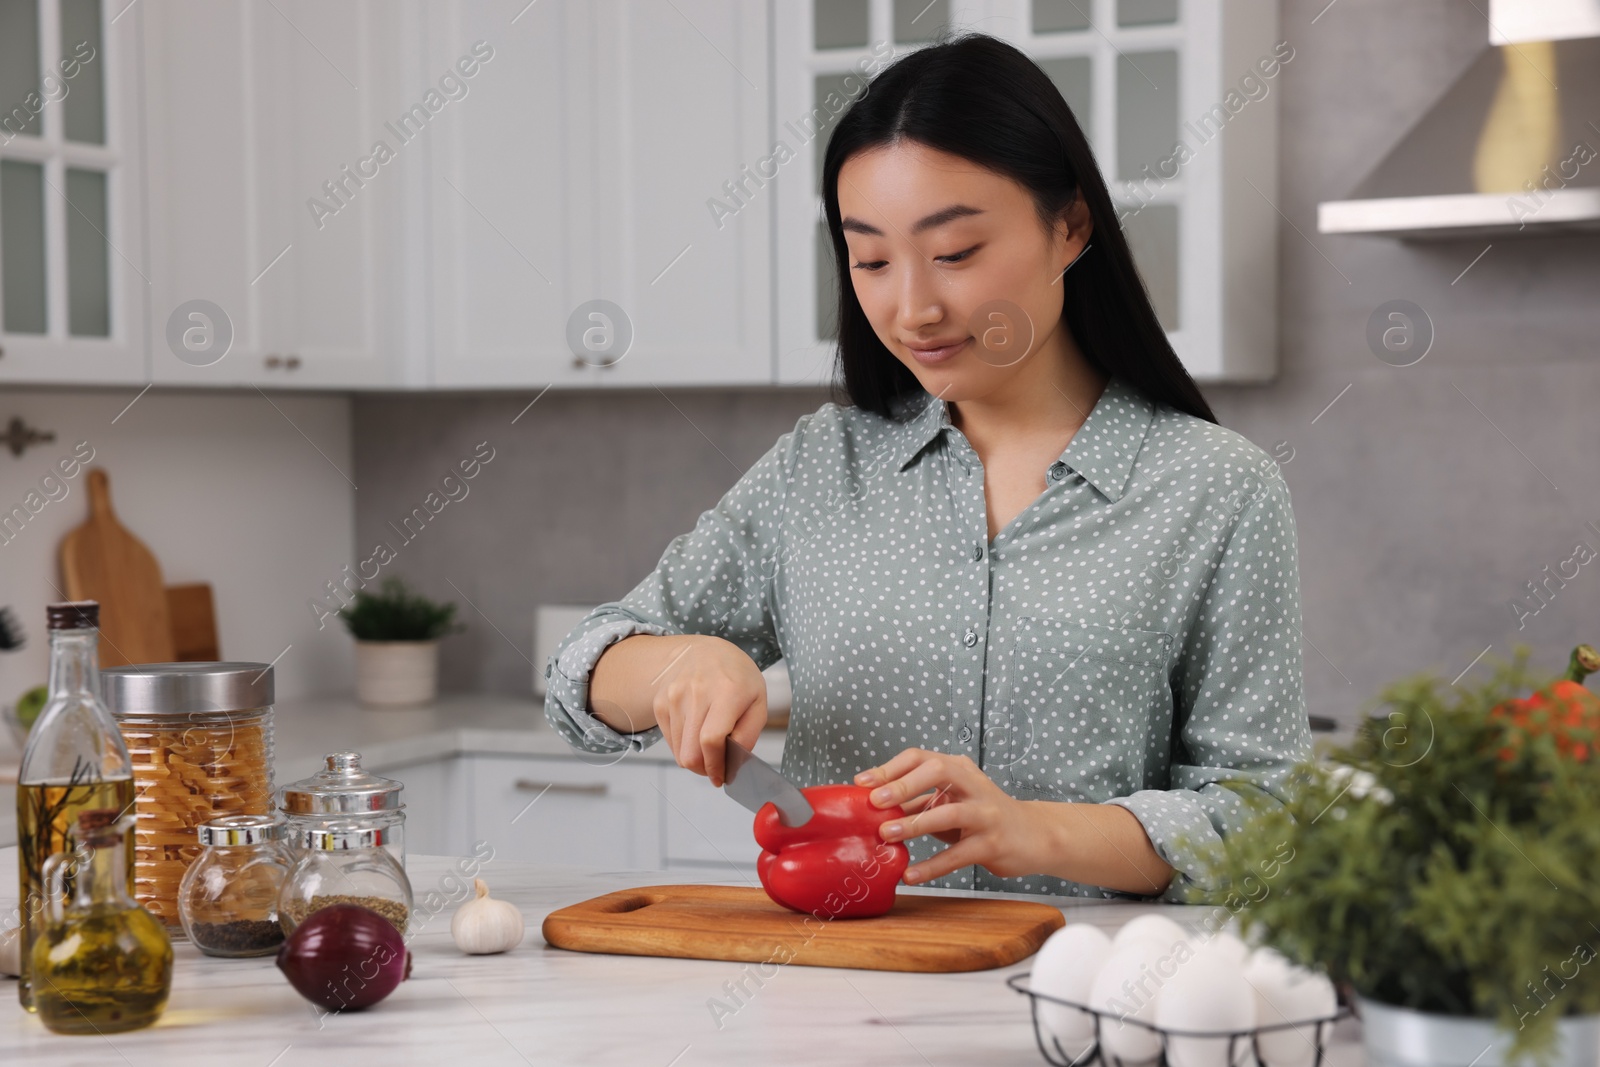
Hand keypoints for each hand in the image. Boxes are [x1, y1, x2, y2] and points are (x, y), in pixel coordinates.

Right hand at [651, 635, 767, 786]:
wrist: (703, 651)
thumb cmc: (736, 677)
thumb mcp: (758, 701)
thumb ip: (749, 734)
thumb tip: (733, 763)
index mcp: (727, 692)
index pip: (712, 741)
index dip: (715, 766)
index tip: (720, 777)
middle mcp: (696, 693)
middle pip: (690, 753)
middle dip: (704, 769)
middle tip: (715, 767)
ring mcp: (674, 697)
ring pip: (679, 752)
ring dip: (694, 758)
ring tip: (708, 748)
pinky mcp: (661, 703)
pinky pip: (670, 741)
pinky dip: (683, 746)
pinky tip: (696, 732)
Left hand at [854, 748, 1047, 883]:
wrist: (1035, 835)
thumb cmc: (984, 815)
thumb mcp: (951, 801)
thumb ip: (918, 802)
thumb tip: (872, 806)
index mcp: (959, 769)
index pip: (921, 757)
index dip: (889, 768)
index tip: (862, 783)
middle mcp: (974, 785)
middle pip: (938, 771)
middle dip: (903, 784)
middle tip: (874, 802)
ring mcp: (985, 813)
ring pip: (949, 813)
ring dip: (915, 823)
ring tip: (886, 835)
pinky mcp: (993, 843)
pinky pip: (958, 855)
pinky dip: (932, 865)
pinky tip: (911, 874)